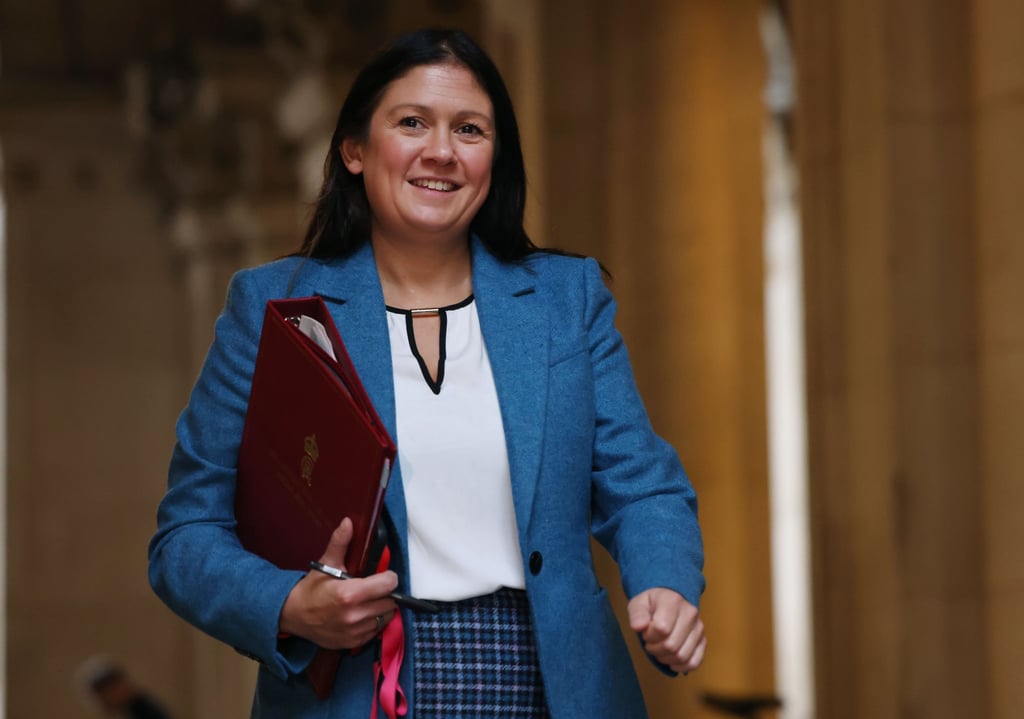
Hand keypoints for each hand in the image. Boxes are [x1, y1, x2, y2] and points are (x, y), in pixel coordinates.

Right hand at [279, 518, 397, 649]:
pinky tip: (361, 614)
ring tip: (368, 601)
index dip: (388, 577)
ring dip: (381, 608)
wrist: (291, 616)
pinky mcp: (353, 642)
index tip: (383, 576)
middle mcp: (354, 615)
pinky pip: (375, 631)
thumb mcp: (325, 564)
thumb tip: (349, 523)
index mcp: (349, 594)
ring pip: (385, 617)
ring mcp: (354, 632)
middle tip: (373, 588)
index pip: (388, 584)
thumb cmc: (310, 590)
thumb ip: (340, 543)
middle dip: (385, 593)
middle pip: (390, 602)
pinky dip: (373, 622)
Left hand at [627, 587, 705, 673]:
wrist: (669, 599)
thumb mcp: (638, 603)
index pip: (661, 628)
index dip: (649, 636)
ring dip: (666, 659)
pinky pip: (694, 662)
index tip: (645, 632)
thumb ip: (637, 614)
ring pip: (682, 656)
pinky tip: (671, 661)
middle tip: (651, 642)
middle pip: (671, 645)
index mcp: (673, 601)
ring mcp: (698, 628)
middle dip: (655, 649)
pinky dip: (681, 666)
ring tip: (660, 649)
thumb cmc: (652, 604)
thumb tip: (638, 626)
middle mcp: (690, 614)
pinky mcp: (703, 640)